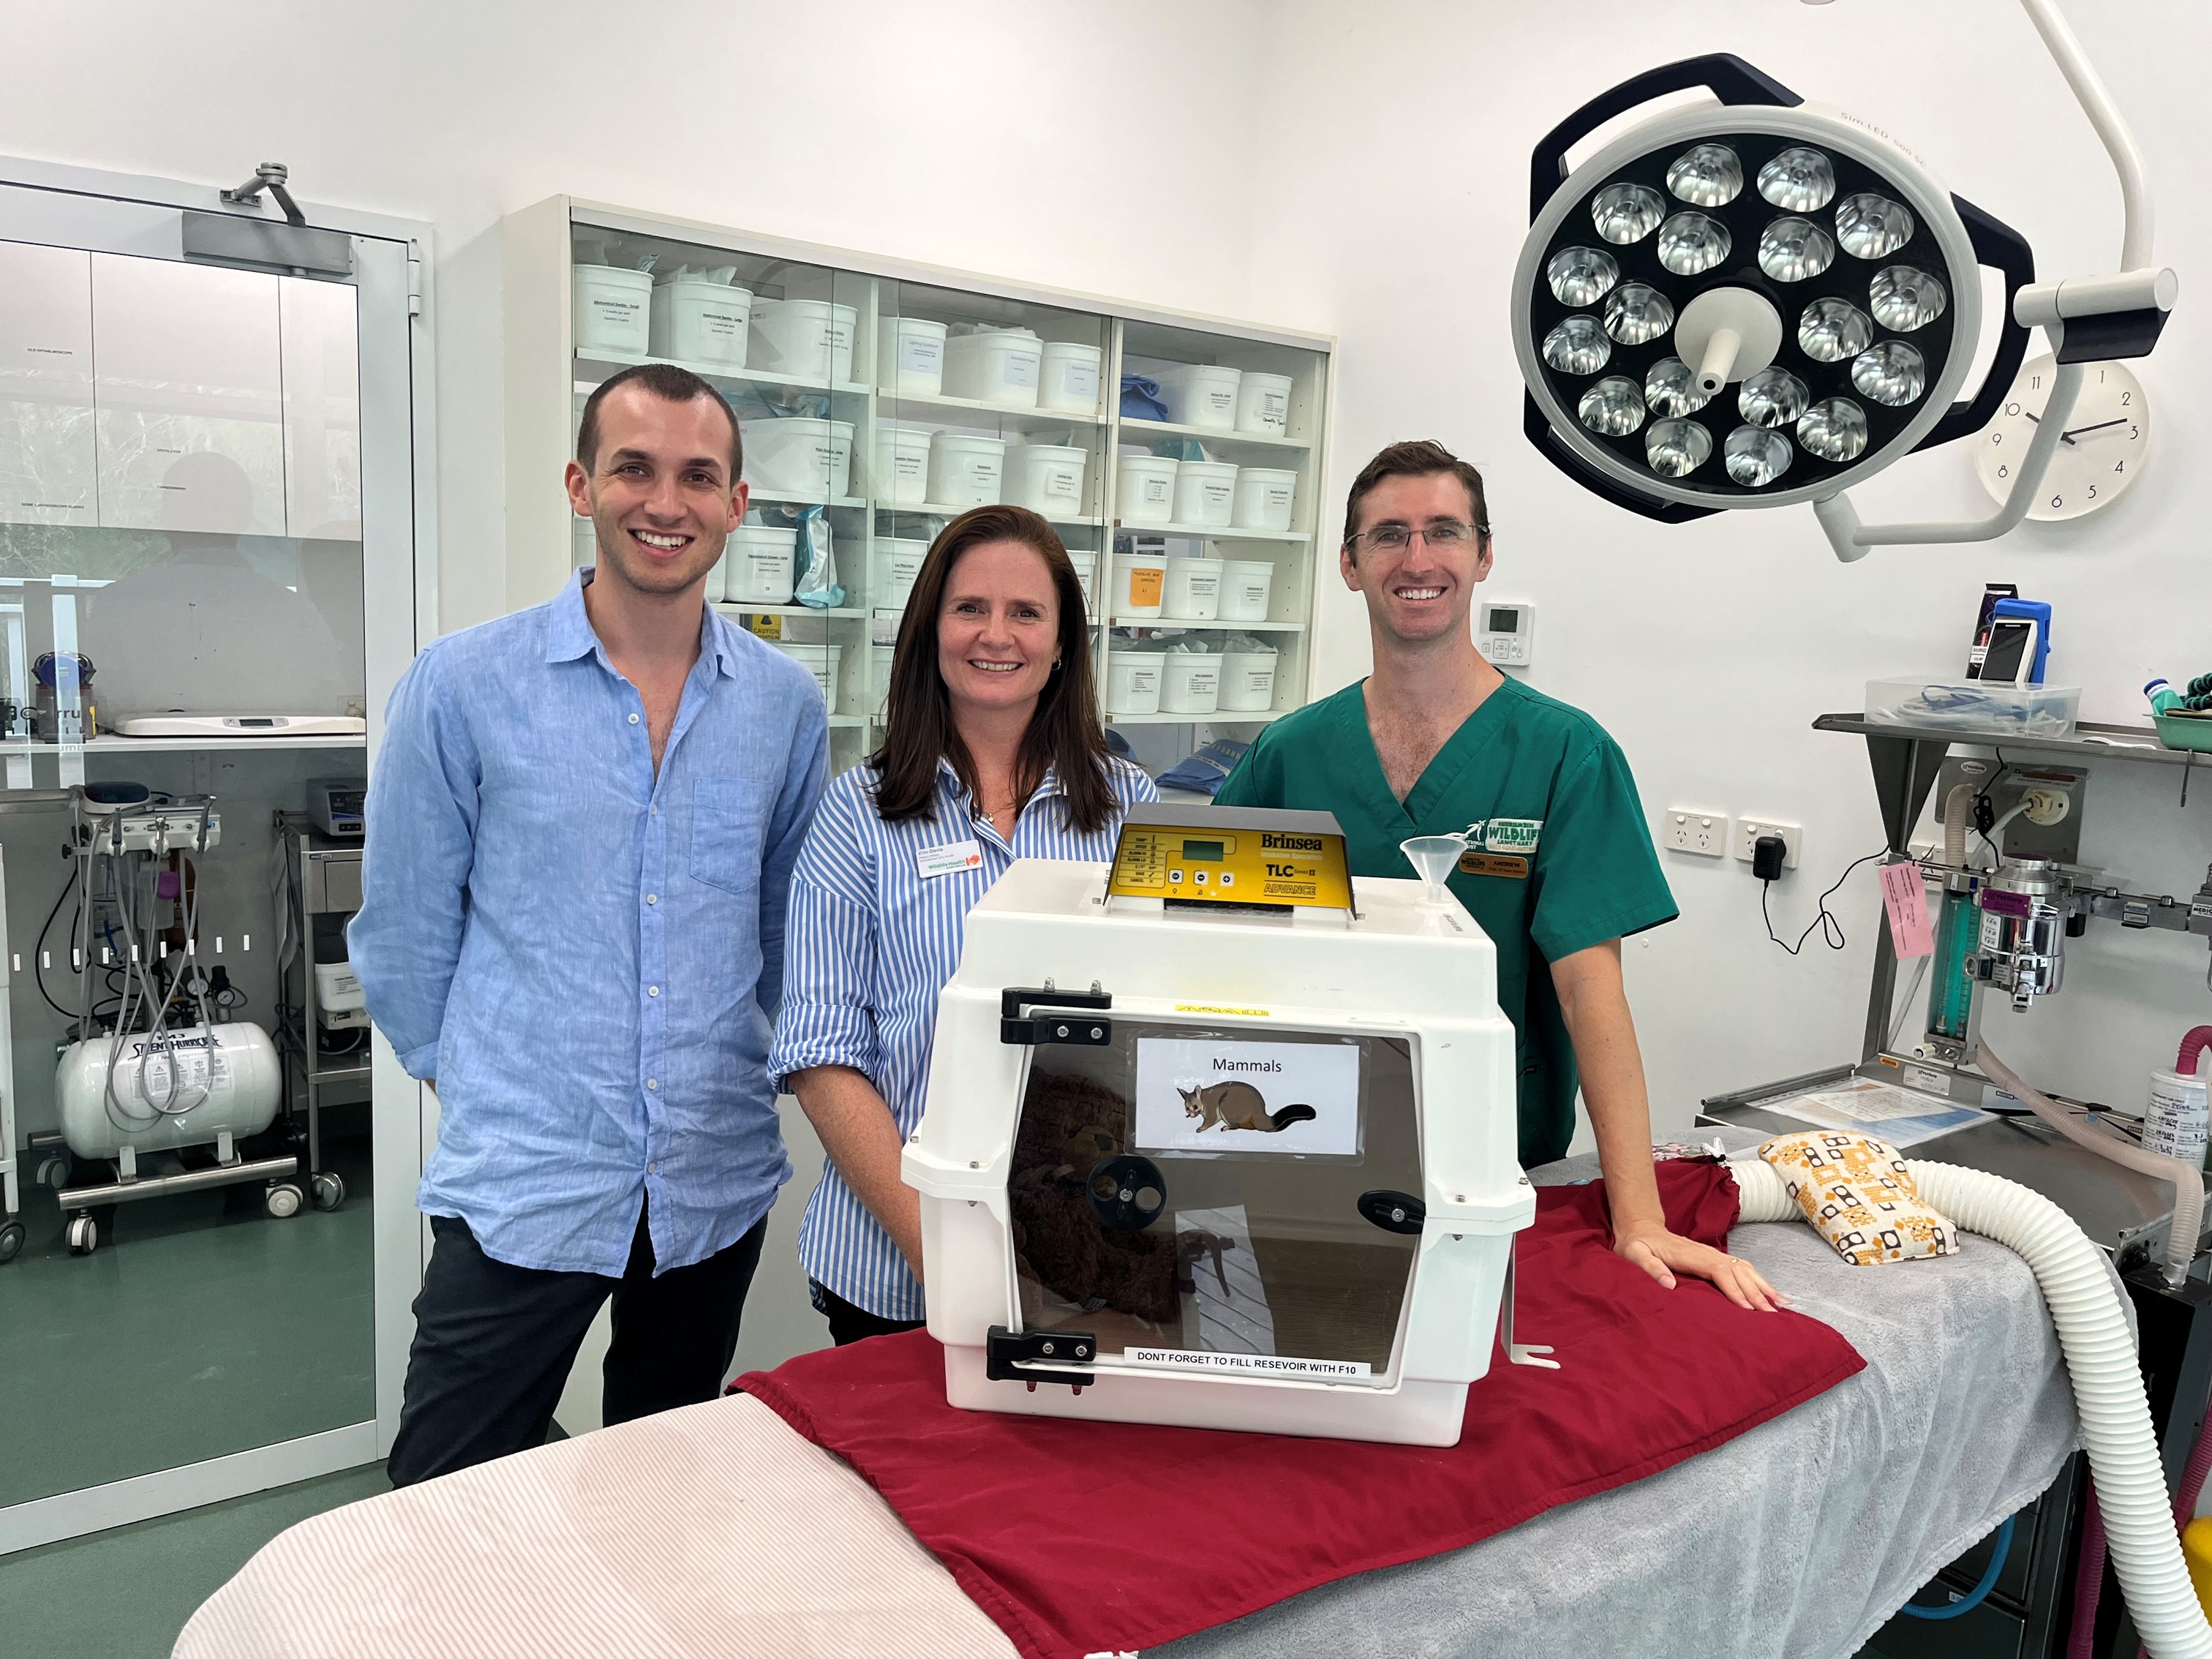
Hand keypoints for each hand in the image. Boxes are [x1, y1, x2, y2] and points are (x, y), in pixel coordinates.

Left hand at [1615, 1225, 1787, 1312]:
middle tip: (1772, 1315)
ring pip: (1745, 1269)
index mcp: (1690, 1254)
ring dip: (1763, 1286)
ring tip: (1782, 1305)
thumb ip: (1649, 1267)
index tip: (1747, 1309)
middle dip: (1756, 1292)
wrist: (1641, 1229)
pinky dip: (1759, 1281)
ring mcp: (1713, 1255)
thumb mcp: (1634, 1254)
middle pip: (1738, 1271)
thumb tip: (1668, 1283)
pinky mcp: (1714, 1259)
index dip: (1734, 1289)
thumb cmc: (1636, 1245)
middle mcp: (1707, 1253)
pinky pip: (1742, 1269)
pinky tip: (1771, 1293)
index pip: (1719, 1271)